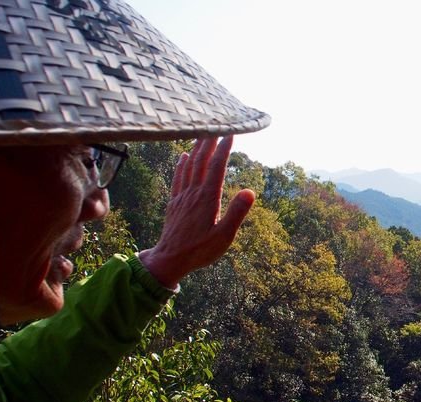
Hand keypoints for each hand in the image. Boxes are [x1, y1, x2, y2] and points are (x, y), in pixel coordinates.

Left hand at [138, 136, 254, 288]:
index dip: (224, 149)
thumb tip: (250, 191)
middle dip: (210, 141)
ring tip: (203, 135)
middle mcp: (193, 193)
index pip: (217, 167)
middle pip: (201, 161)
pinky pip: (178, 178)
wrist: (170, 259)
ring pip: (189, 166)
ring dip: (196, 148)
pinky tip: (184, 157)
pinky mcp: (174, 203)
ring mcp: (182, 197)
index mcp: (207, 199)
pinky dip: (182, 164)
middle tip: (217, 124)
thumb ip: (237, 213)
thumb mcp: (224, 237)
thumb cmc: (200, 251)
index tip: (231, 133)